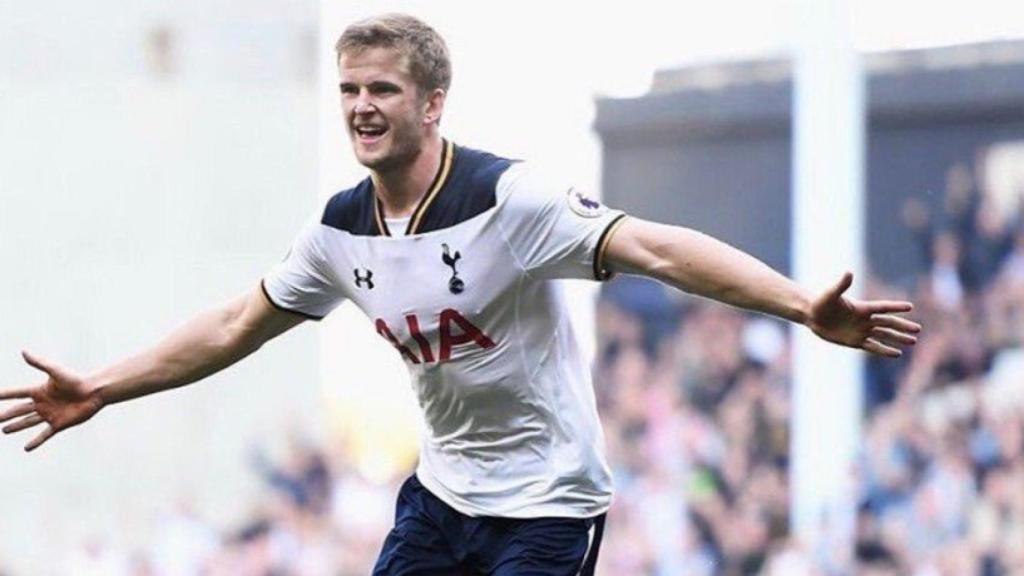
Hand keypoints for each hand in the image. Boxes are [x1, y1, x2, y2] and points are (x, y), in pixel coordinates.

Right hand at [0, 351, 104, 450]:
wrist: (95, 392)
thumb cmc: (76, 380)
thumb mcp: (56, 371)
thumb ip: (40, 363)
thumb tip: (23, 352)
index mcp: (40, 391)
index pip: (17, 393)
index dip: (4, 395)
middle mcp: (42, 403)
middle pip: (19, 410)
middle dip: (6, 414)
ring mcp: (50, 414)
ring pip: (28, 422)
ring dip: (16, 426)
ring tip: (4, 430)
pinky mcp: (59, 424)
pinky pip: (44, 435)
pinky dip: (36, 441)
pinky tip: (26, 448)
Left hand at [806, 272, 921, 357]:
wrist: (812, 315)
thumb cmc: (821, 302)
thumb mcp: (831, 294)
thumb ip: (841, 285)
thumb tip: (848, 272)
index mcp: (862, 307)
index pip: (882, 307)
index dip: (895, 307)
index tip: (910, 307)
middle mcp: (865, 319)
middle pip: (888, 323)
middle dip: (902, 326)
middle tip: (918, 329)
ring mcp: (861, 331)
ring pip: (884, 335)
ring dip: (898, 338)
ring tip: (913, 341)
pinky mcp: (855, 341)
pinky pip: (873, 347)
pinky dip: (885, 351)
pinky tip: (897, 354)